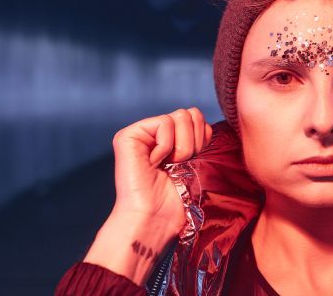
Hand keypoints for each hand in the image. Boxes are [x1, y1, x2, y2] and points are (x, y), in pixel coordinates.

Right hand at [83, 107, 211, 284]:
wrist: (156, 220)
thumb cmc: (177, 201)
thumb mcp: (196, 163)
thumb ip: (198, 138)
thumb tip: (204, 121)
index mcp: (171, 140)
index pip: (197, 119)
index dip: (203, 138)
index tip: (193, 161)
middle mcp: (154, 133)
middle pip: (190, 113)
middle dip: (194, 141)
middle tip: (181, 163)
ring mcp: (140, 133)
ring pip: (180, 115)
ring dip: (183, 146)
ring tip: (170, 164)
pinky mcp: (128, 136)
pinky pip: (164, 123)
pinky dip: (167, 146)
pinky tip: (155, 163)